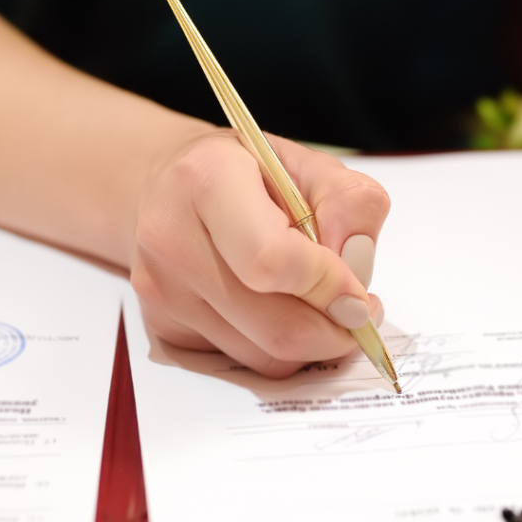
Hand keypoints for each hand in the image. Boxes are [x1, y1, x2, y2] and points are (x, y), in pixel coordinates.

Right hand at [130, 129, 390, 376]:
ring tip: (318, 303)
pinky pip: (242, 360)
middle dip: (333, 331)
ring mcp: (162, 290)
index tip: (361, 294)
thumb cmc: (242, 171)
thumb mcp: (308, 162)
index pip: (272, 261)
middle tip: (358, 312)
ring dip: (309, 342)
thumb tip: (357, 267)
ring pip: (263, 356)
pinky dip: (274, 345)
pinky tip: (274, 306)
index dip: (328, 286)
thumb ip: (350, 203)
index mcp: (207, 180)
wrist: (161, 183)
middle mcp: (172, 238)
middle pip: (273, 326)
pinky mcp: (162, 326)